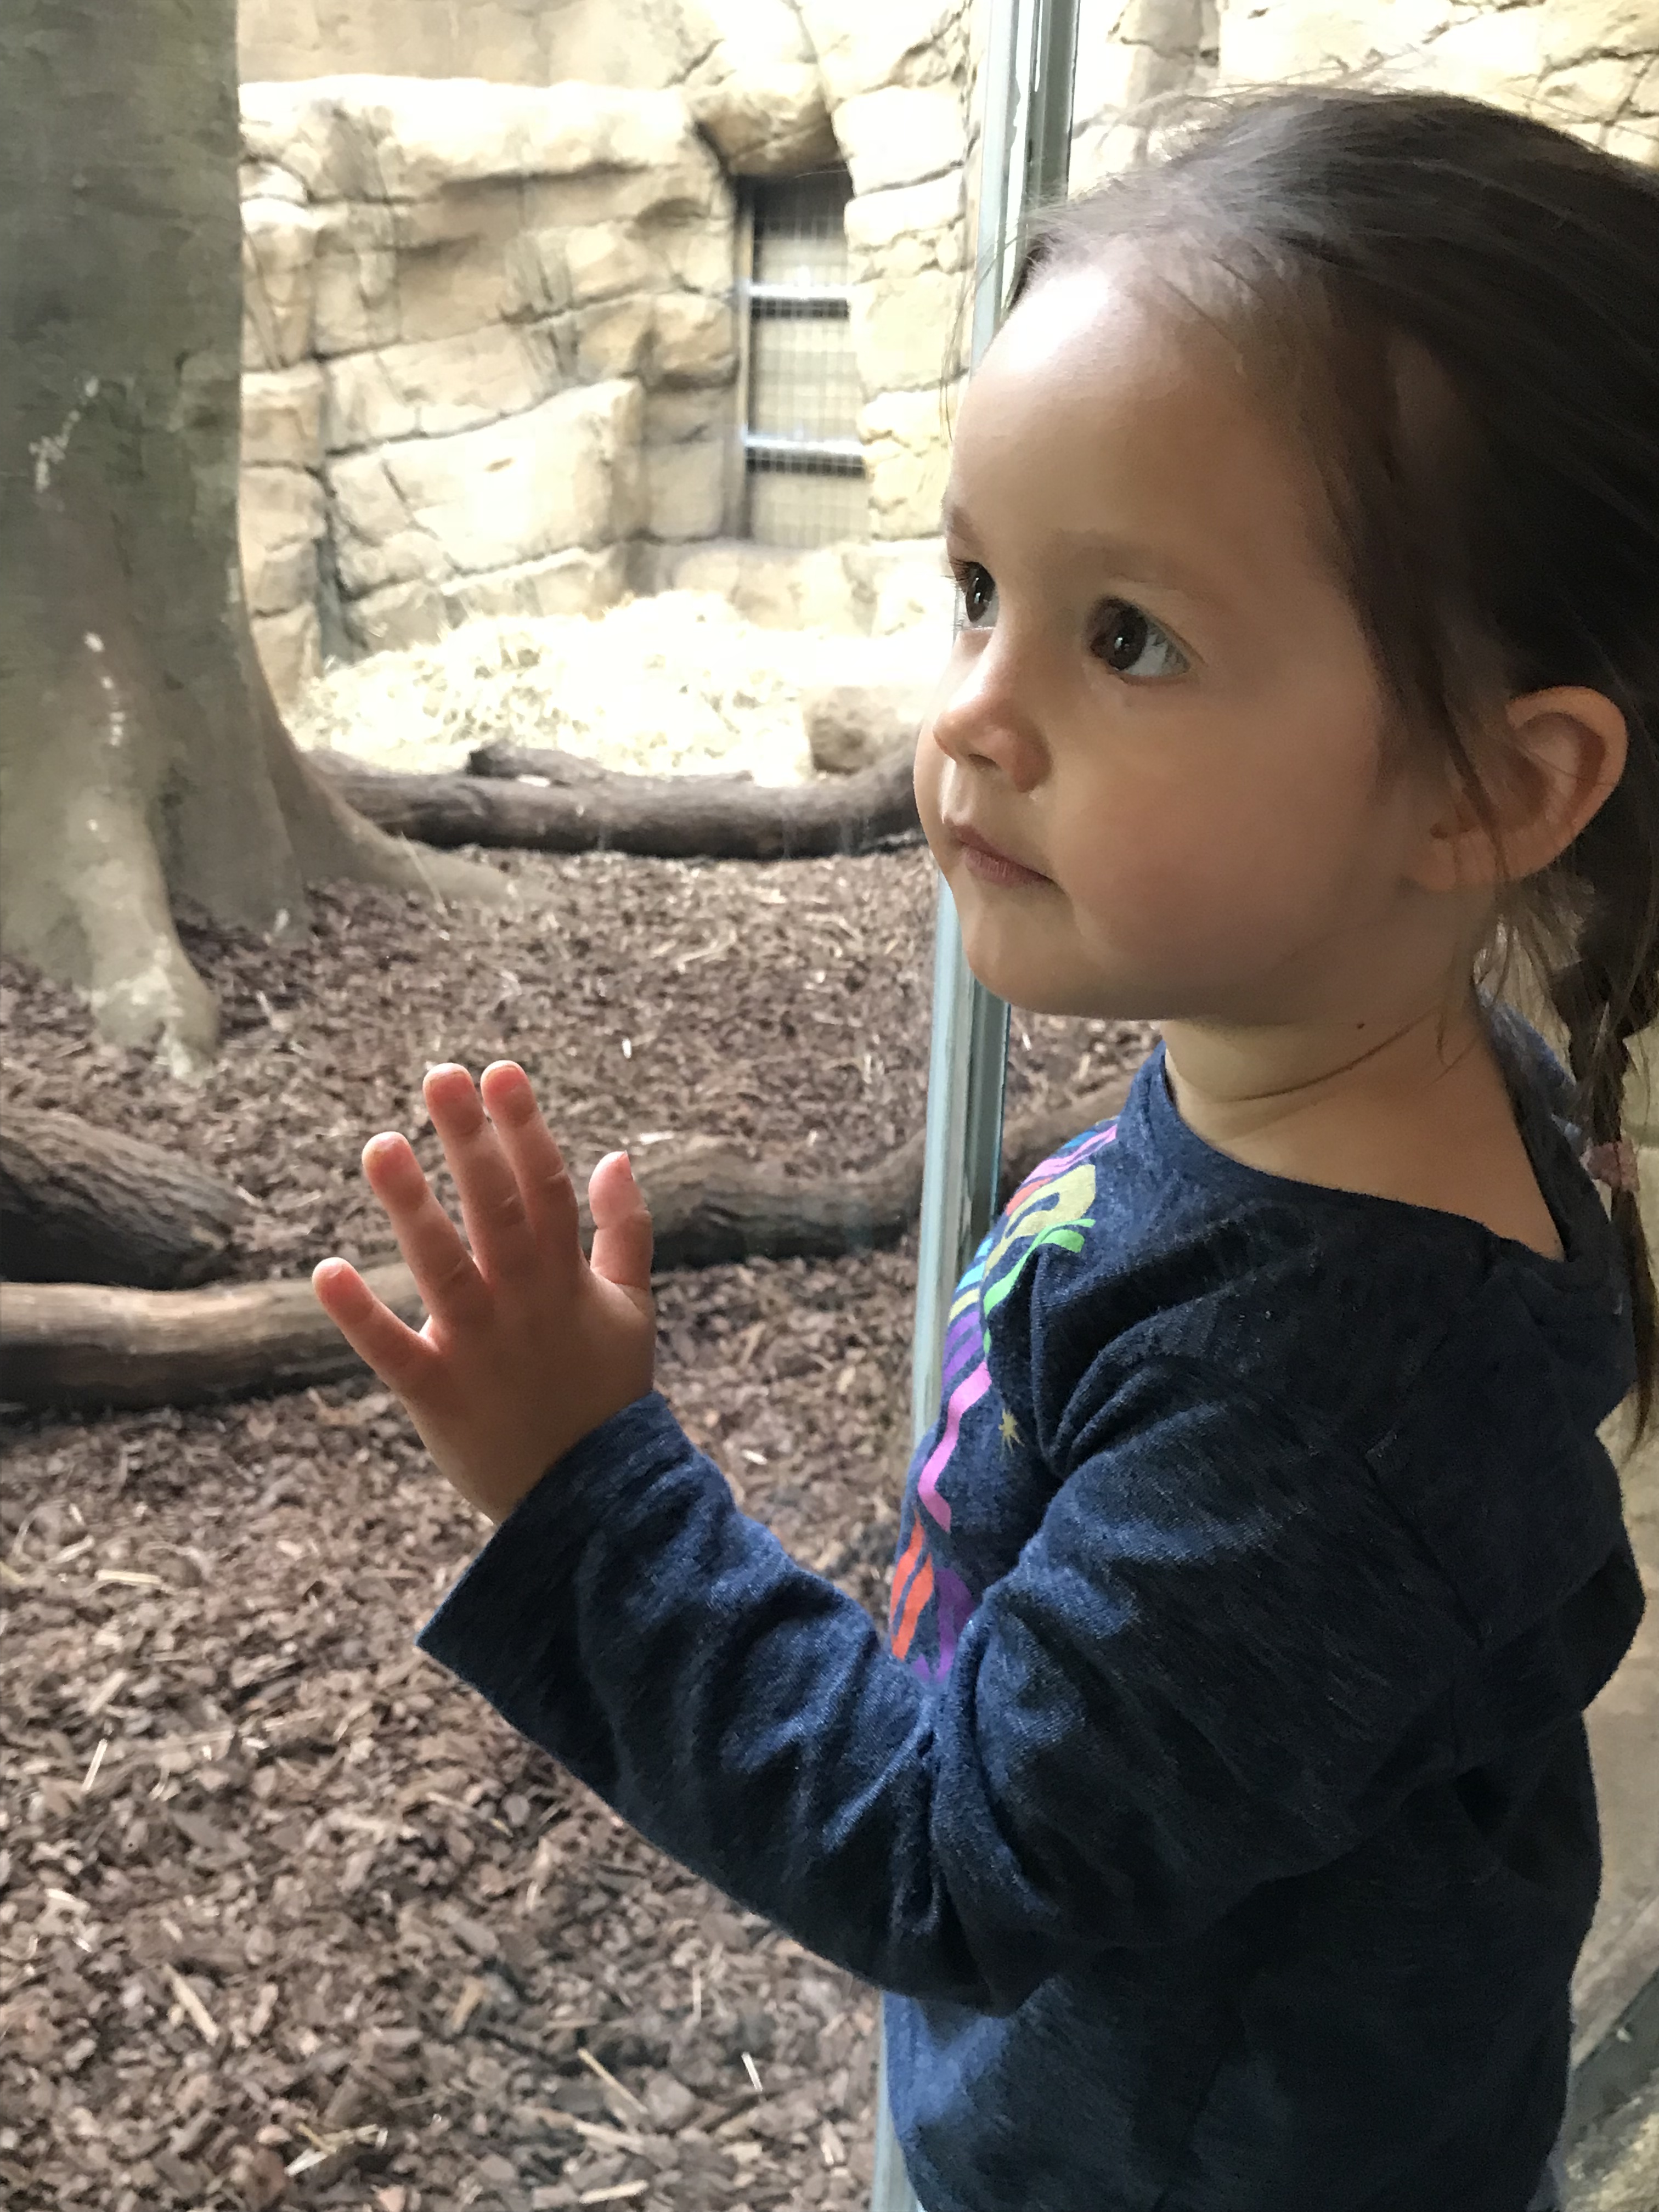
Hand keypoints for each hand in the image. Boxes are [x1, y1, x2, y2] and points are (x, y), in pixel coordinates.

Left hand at [311, 1062, 656, 1523]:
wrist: (591, 1502)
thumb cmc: (604, 1394)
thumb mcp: (632, 1307)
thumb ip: (625, 1230)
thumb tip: (613, 1155)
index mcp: (566, 1278)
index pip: (546, 1187)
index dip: (524, 1128)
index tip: (499, 1072)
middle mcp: (523, 1303)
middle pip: (496, 1208)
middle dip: (469, 1141)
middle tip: (440, 1076)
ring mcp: (478, 1347)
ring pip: (442, 1266)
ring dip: (411, 1206)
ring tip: (379, 1146)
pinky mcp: (437, 1395)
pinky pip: (393, 1350)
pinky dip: (360, 1315)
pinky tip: (326, 1271)